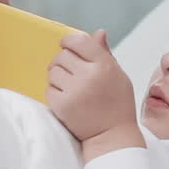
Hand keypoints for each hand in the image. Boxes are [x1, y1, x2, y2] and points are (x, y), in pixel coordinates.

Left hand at [46, 29, 141, 158]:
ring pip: (53, 71)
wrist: (111, 136)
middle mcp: (88, 76)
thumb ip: (105, 54)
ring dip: (58, 77)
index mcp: (104, 66)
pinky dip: (55, 92)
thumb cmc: (117, 105)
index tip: (67, 45)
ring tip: (71, 87)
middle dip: (64, 61)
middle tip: (72, 73)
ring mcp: (73, 91)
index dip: (69, 41)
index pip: (79, 41)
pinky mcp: (61, 105)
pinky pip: (49, 88)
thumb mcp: (119, 76)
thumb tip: (98, 33)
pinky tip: (68, 99)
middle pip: (63, 55)